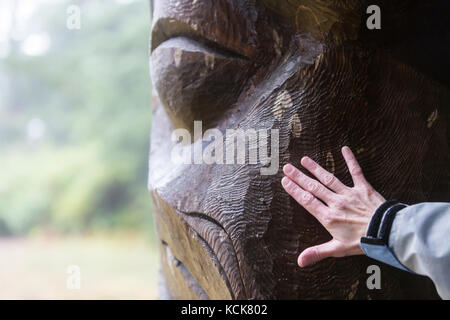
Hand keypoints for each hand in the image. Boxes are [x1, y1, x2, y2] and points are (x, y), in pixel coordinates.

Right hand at [281, 146, 385, 267]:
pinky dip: (350, 160)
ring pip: (329, 178)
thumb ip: (317, 253)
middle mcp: (336, 203)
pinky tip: (344, 149)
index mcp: (328, 217)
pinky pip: (356, 172)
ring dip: (316, 168)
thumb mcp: (337, 249)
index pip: (307, 201)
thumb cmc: (362, 242)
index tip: (284, 181)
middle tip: (287, 167)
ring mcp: (349, 194)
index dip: (294, 190)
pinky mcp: (363, 188)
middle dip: (299, 177)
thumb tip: (299, 261)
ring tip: (304, 159)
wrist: (386, 233)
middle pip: (314, 187)